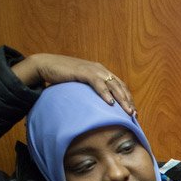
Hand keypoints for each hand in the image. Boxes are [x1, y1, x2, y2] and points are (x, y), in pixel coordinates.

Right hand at [11, 53, 135, 114]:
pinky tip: (109, 103)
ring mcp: (92, 69)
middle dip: (128, 101)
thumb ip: (91, 93)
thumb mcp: (82, 86)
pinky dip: (105, 93)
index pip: (120, 86)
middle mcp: (100, 70)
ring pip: (112, 85)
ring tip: (127, 111)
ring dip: (121, 99)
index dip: (128, 99)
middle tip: (134, 115)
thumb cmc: (63, 77)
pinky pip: (97, 83)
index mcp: (102, 72)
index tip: (134, 113)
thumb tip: (98, 108)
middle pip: (120, 86)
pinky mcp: (83, 71)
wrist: (46, 64)